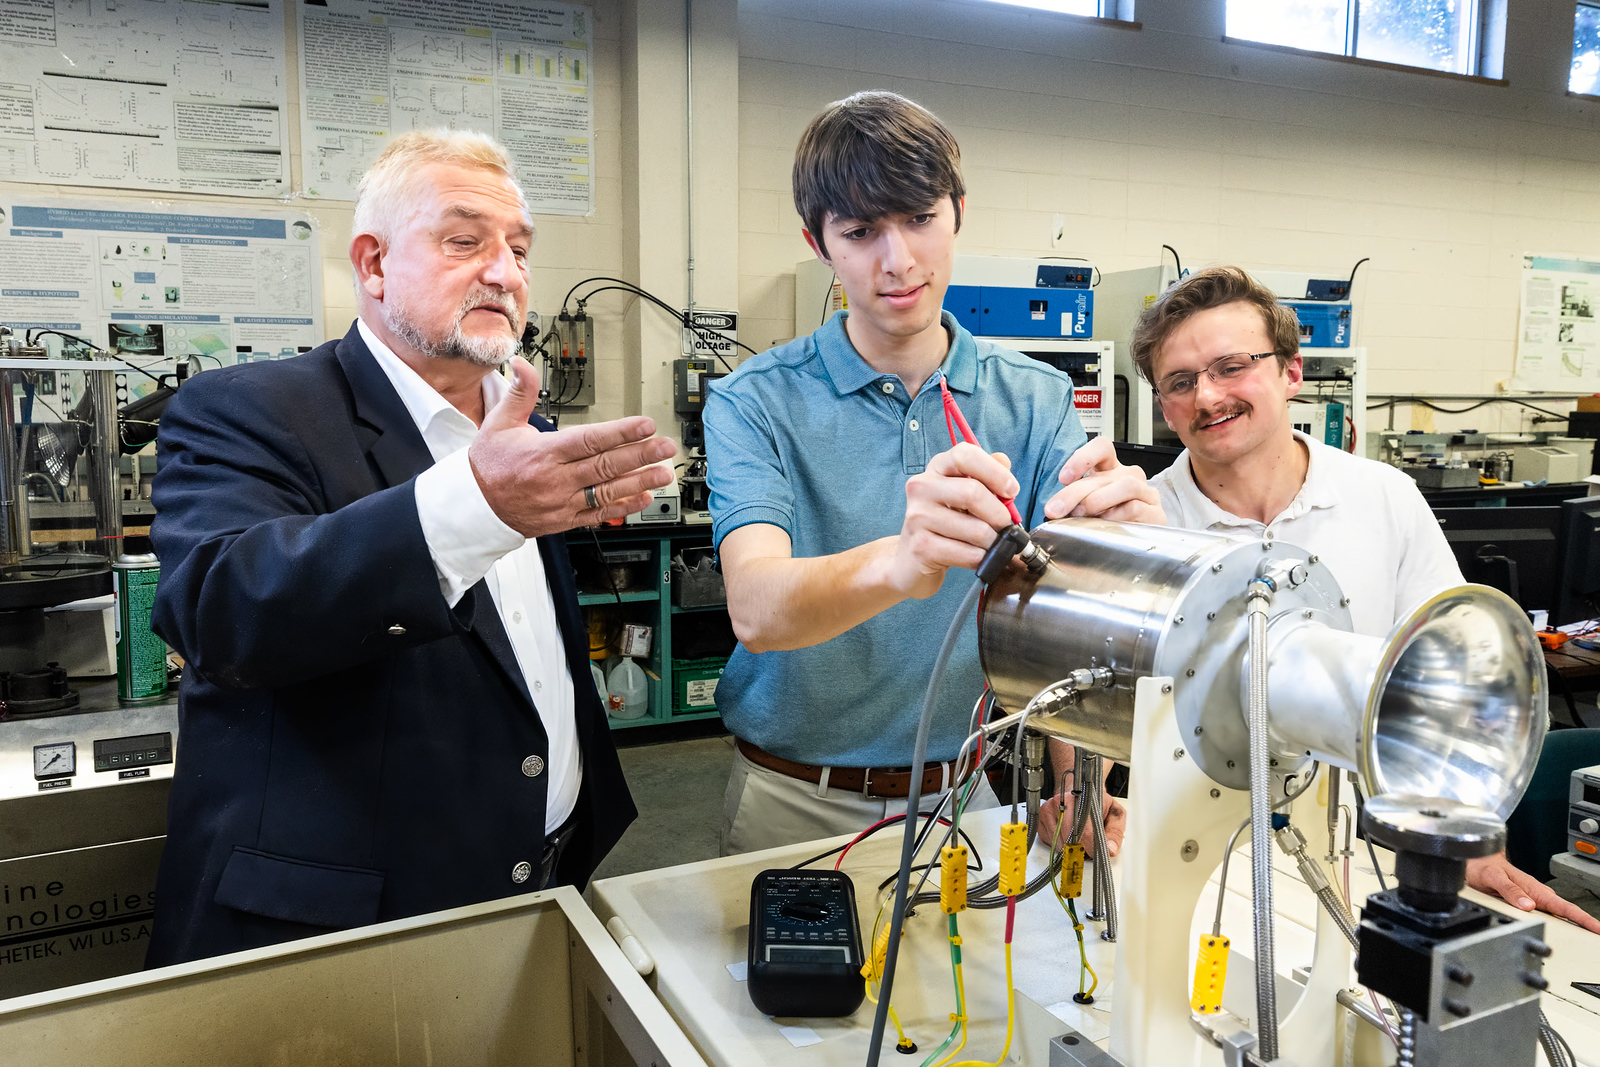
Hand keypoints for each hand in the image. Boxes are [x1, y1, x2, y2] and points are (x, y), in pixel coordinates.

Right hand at [469, 358, 675, 536]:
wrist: (474, 505)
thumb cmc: (488, 464)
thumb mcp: (499, 422)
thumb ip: (520, 392)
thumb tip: (523, 364)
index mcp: (543, 452)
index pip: (589, 440)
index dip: (620, 433)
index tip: (645, 425)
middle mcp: (556, 479)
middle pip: (605, 465)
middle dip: (640, 455)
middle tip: (665, 447)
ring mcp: (562, 502)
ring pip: (606, 491)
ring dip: (639, 482)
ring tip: (663, 473)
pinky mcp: (564, 520)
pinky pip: (598, 515)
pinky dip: (622, 507)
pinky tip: (643, 498)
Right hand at [887, 443, 1019, 597]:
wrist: (911, 559)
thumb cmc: (946, 524)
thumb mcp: (965, 495)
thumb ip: (986, 476)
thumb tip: (1003, 460)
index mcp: (936, 468)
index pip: (965, 455)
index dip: (995, 472)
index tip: (1011, 491)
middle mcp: (921, 487)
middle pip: (973, 493)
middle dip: (999, 515)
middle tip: (1005, 527)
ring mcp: (918, 517)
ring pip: (977, 529)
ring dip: (993, 542)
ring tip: (990, 545)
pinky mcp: (921, 547)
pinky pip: (969, 554)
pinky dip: (983, 559)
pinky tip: (977, 558)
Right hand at [1038, 789, 1124, 860]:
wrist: (1076, 790)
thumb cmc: (1094, 801)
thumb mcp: (1113, 813)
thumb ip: (1115, 832)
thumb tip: (1110, 849)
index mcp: (1080, 799)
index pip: (1084, 832)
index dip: (1090, 847)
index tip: (1095, 855)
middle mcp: (1060, 803)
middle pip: (1068, 840)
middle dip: (1080, 849)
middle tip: (1088, 848)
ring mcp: (1048, 811)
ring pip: (1058, 844)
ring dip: (1069, 848)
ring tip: (1079, 838)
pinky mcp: (1041, 819)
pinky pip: (1049, 842)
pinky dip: (1060, 844)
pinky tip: (1067, 834)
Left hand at [1044, 436, 1163, 522]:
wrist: (1140, 537)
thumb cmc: (1109, 517)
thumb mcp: (1087, 504)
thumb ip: (1074, 501)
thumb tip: (1054, 509)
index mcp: (1111, 468)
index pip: (1102, 448)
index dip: (1082, 458)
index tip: (1064, 478)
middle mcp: (1129, 475)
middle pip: (1103, 476)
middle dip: (1074, 493)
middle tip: (1055, 509)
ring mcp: (1146, 492)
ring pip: (1125, 486)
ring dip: (1097, 501)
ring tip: (1080, 514)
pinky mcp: (1156, 513)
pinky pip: (1135, 508)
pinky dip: (1116, 516)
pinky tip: (1104, 524)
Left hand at [1465, 852, 1599, 933]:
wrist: (1476, 861)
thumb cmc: (1484, 866)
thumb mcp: (1493, 877)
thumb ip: (1509, 891)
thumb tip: (1528, 905)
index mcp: (1533, 889)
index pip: (1563, 906)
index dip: (1582, 918)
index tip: (1597, 928)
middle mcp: (1536, 894)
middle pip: (1566, 912)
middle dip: (1584, 924)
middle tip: (1597, 936)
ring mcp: (1533, 899)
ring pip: (1557, 913)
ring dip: (1573, 924)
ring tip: (1587, 935)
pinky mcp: (1527, 902)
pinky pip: (1546, 913)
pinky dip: (1558, 921)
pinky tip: (1564, 928)